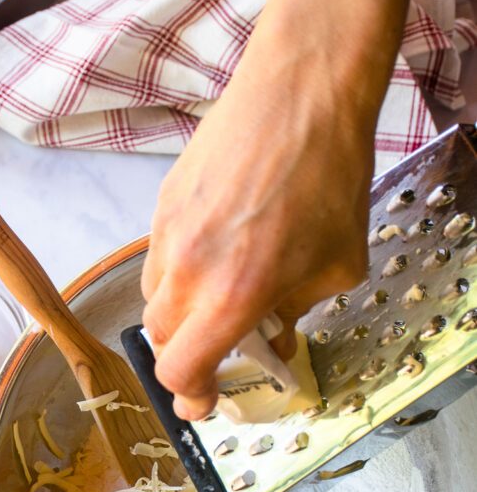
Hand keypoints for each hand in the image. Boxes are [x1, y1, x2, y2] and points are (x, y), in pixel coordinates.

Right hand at [141, 39, 373, 420]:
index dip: (192, 396)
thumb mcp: (337, 263)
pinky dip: (179, 271)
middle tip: (219, 349)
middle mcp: (189, 270)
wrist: (301, 89)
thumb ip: (298, 312)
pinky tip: (215, 250)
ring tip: (217, 295)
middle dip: (187, 355)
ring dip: (180, 313)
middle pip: (161, 339)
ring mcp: (168, 233)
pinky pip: (158, 256)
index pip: (183, 370)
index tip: (204, 401)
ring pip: (153, 297)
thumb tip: (276, 334)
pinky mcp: (163, 202)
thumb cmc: (328, 174)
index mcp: (233, 295)